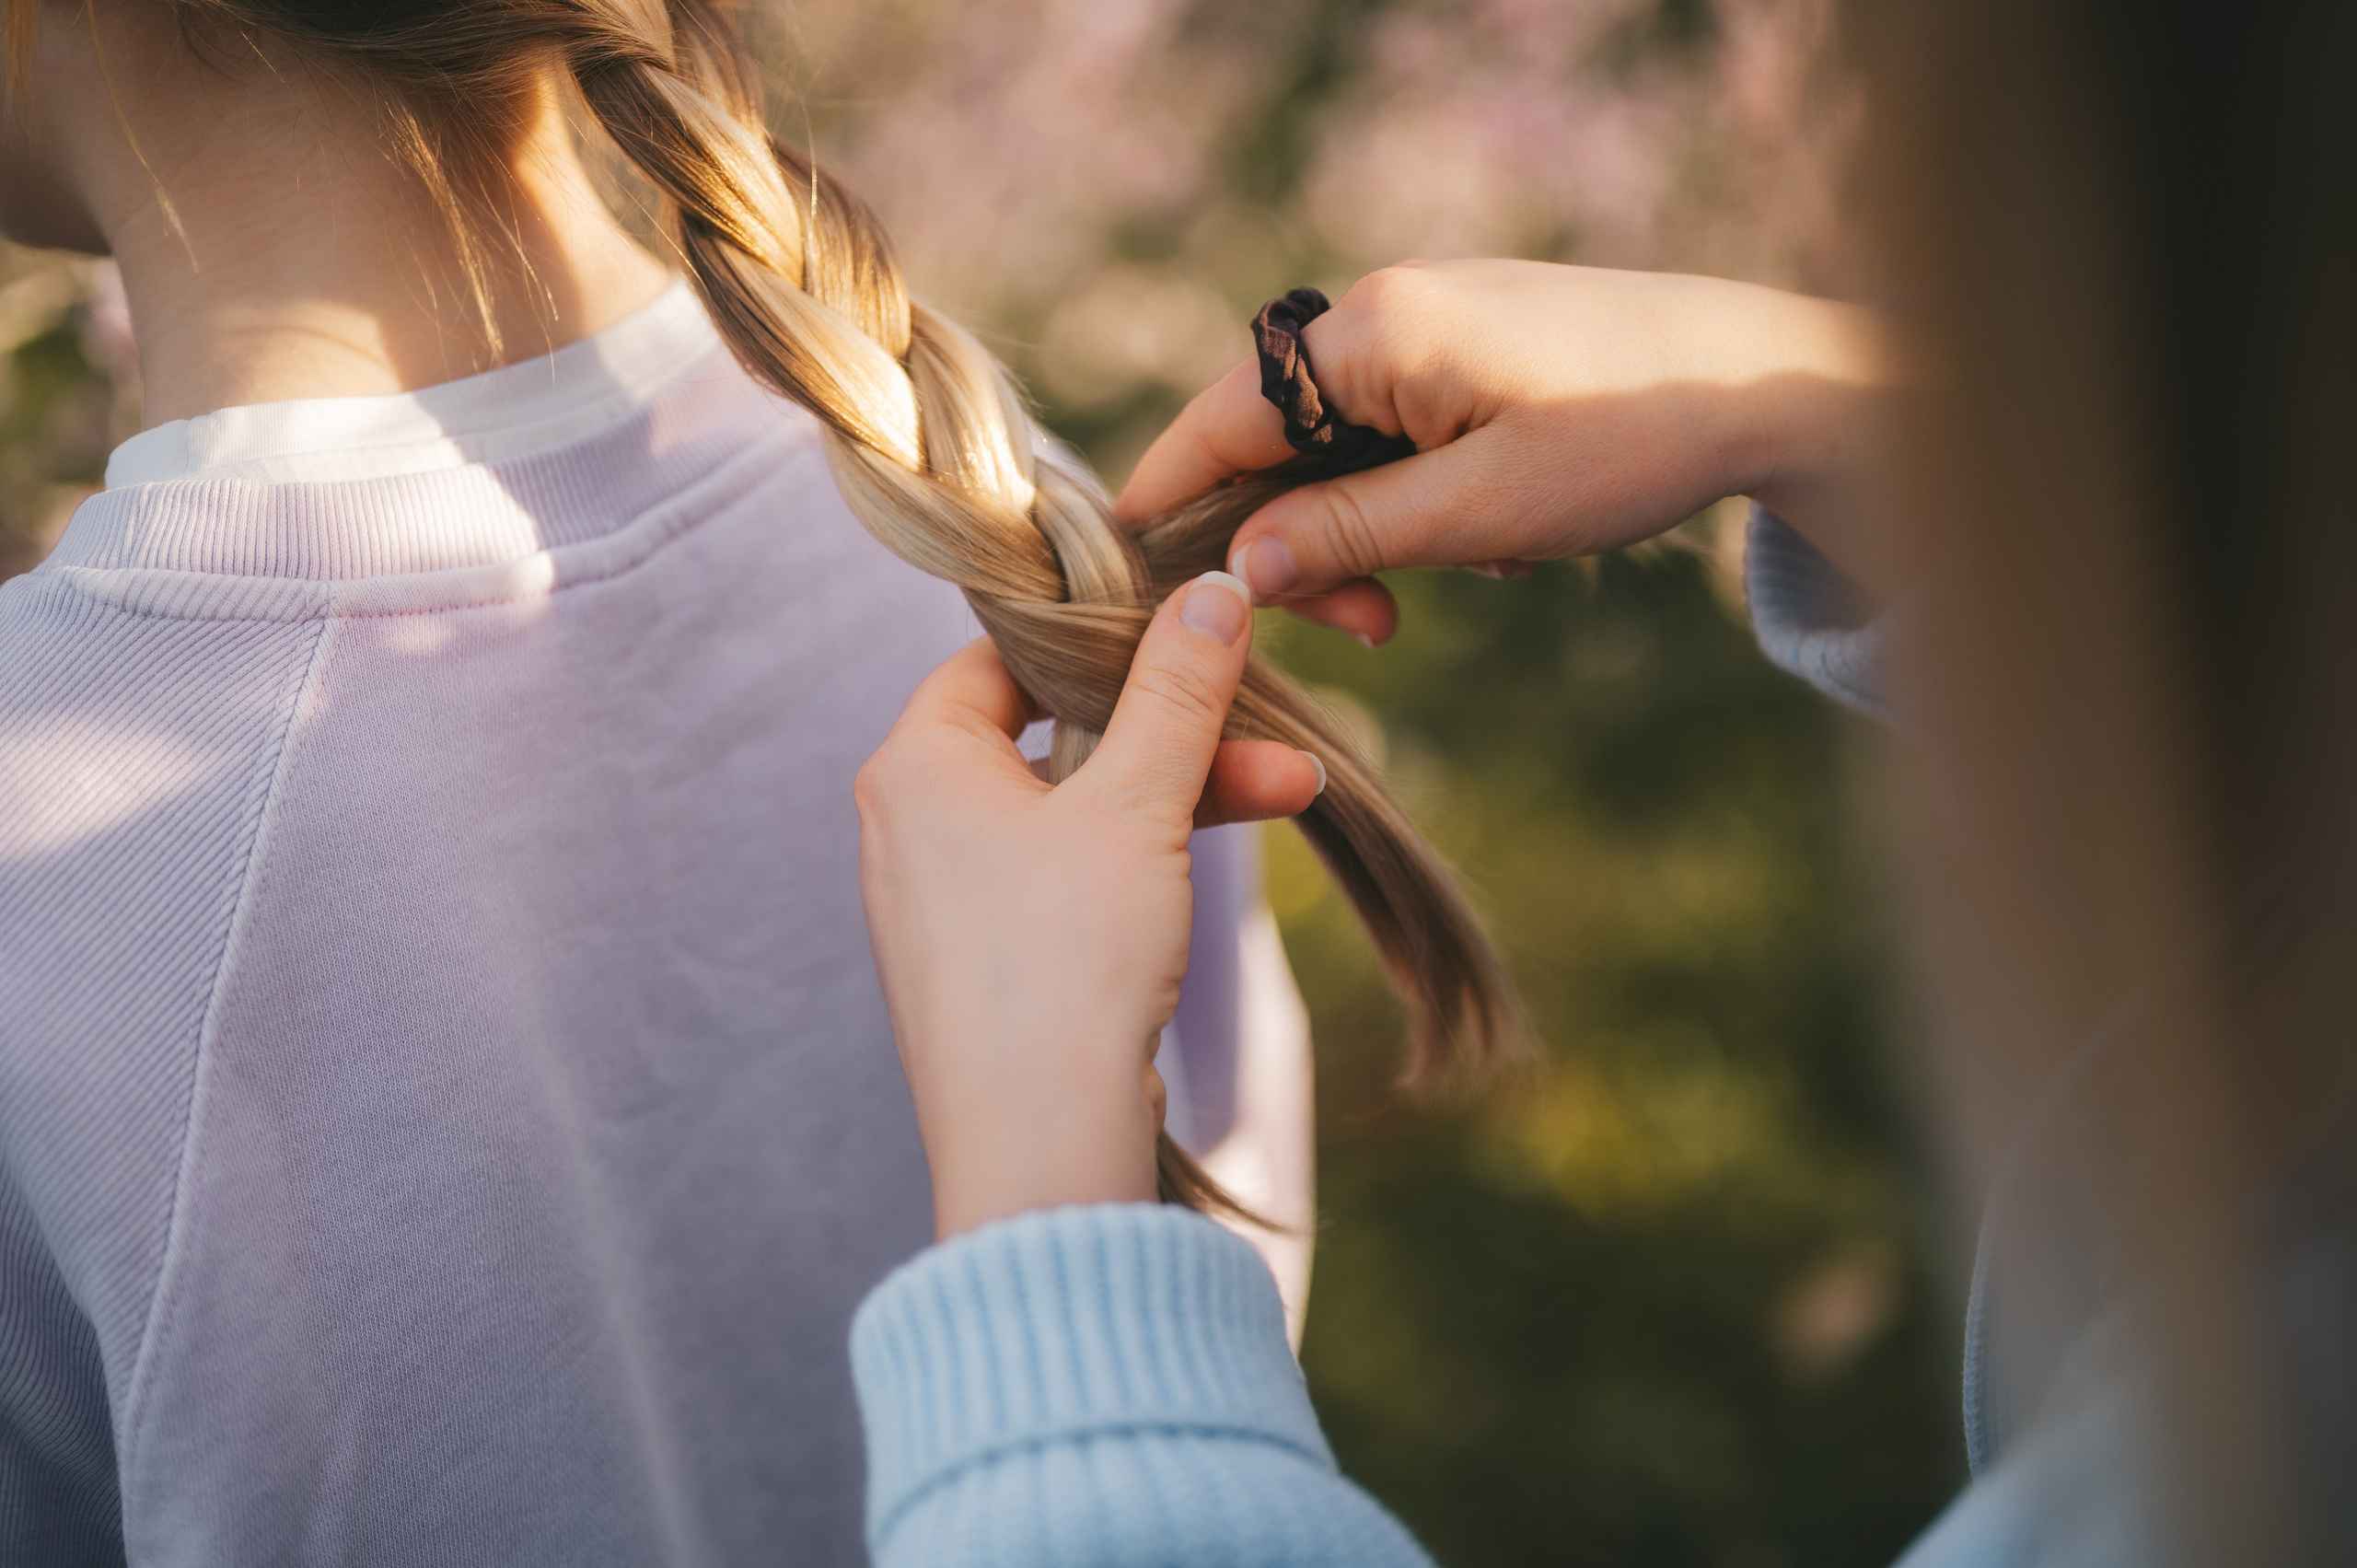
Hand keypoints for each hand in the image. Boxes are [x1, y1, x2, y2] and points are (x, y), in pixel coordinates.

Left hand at [855, 572, 1324, 1239]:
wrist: (1040, 1148)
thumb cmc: (1068, 961)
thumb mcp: (1138, 805)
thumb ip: (1175, 690)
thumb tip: (1210, 588)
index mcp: (916, 762)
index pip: (1002, 655)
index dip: (1098, 637)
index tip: (1185, 631)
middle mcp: (910, 823)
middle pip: (1053, 732)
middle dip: (1176, 733)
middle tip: (1268, 730)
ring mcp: (944, 899)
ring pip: (1073, 810)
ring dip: (1178, 797)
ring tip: (1288, 790)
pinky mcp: (986, 963)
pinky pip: (1067, 878)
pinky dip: (1139, 861)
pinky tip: (1219, 858)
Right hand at [1116, 259, 1905, 644]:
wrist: (1775, 383)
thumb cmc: (1633, 440)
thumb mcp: (1478, 514)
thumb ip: (1346, 537)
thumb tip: (1234, 573)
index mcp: (1369, 333)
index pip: (1219, 424)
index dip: (1172, 508)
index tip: (1134, 583)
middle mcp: (1380, 308)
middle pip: (1276, 442)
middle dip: (1308, 544)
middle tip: (1375, 630)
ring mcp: (1428, 317)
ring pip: (1341, 446)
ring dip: (1378, 528)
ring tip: (1473, 570)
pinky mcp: (1469, 339)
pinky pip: (1399, 428)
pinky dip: (1424, 495)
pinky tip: (1500, 534)